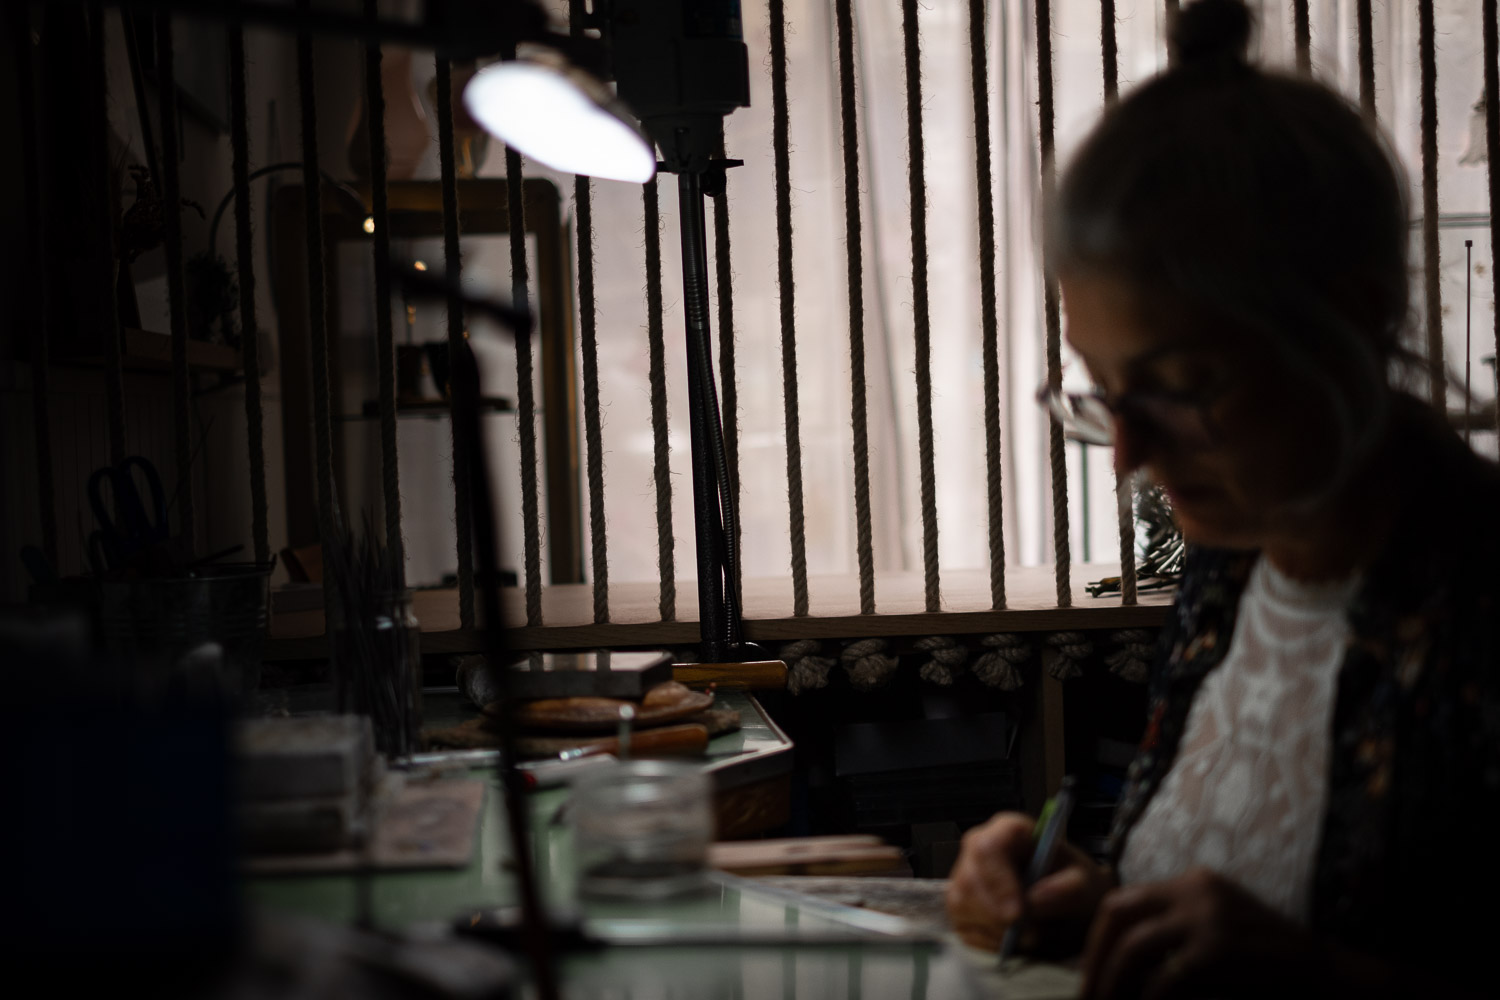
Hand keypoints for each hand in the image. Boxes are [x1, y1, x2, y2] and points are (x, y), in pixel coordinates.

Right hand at [946, 811, 1114, 953]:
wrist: (1069, 905)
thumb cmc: (1072, 885)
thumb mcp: (1084, 883)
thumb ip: (1067, 889)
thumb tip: (1034, 900)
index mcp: (1008, 830)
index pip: (988, 848)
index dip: (998, 880)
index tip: (1019, 912)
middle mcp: (978, 848)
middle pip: (969, 880)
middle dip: (997, 913)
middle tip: (1029, 934)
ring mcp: (964, 876)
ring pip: (961, 905)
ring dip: (997, 929)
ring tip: (1029, 934)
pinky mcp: (959, 906)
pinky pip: (963, 928)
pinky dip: (991, 941)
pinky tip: (1013, 939)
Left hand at [1081, 867, 1327, 999]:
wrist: (1325, 975)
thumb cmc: (1265, 961)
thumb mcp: (1215, 927)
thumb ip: (1173, 929)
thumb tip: (1115, 957)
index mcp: (1193, 881)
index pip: (1122, 900)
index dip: (1096, 939)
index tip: (1088, 972)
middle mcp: (1196, 890)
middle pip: (1118, 914)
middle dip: (1094, 958)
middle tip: (1087, 995)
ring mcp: (1207, 918)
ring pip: (1133, 949)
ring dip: (1113, 985)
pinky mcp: (1218, 951)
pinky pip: (1164, 981)